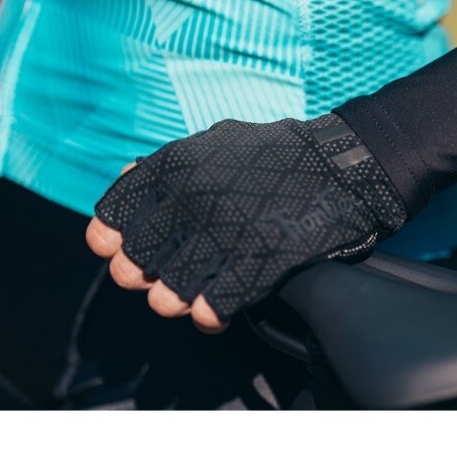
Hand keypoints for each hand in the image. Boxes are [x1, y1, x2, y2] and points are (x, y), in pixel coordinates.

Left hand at [85, 115, 407, 328]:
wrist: (346, 166)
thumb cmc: (280, 158)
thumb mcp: (216, 143)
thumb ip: (170, 165)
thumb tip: (125, 176)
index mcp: (176, 166)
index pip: (111, 219)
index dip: (114, 242)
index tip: (129, 249)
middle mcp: (193, 198)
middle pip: (134, 264)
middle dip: (147, 276)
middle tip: (167, 274)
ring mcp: (227, 232)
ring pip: (169, 294)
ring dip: (177, 300)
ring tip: (194, 293)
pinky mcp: (261, 261)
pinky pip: (214, 306)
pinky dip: (211, 312)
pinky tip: (218, 304)